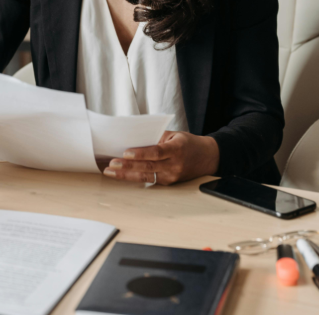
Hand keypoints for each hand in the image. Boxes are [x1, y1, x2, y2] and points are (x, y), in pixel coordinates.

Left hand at [102, 131, 219, 184]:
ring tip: (111, 172)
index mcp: (176, 149)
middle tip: (112, 164)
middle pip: (148, 167)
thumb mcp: (174, 135)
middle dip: (127, 166)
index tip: (126, 152)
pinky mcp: (168, 183)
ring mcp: (171, 176)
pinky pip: (149, 180)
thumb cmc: (188, 143)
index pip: (156, 152)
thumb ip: (156, 137)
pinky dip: (134, 177)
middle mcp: (174, 165)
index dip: (141, 153)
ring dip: (126, 175)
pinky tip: (121, 174)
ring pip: (146, 176)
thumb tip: (133, 139)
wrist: (207, 158)